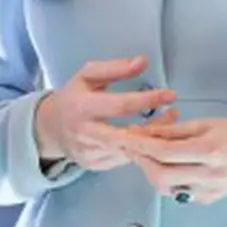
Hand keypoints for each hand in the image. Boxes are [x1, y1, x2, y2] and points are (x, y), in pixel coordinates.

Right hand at [34, 55, 177, 171]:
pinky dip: (144, 149)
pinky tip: (156, 135)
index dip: (147, 100)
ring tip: (172, 121)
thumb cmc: (73, 97)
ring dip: (154, 138)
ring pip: (130, 151)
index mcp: (82, 107)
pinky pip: (125, 160)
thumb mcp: (88, 75)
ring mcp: (91, 153)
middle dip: (156, 128)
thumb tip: (143, 61)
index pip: (120, 106)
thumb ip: (115, 68)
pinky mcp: (96, 166)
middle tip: (176, 115)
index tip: (170, 95)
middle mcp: (86, 134)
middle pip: (127, 137)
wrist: (50, 128)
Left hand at [122, 117, 226, 204]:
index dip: (142, 144)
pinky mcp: (208, 200)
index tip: (128, 136)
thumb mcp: (205, 123)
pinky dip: (166, 181)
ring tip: (146, 156)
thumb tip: (144, 133)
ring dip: (150, 173)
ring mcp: (209, 191)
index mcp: (209, 151)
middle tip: (132, 148)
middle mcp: (209, 175)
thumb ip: (174, 131)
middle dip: (142, 161)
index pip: (165, 151)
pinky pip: (178, 193)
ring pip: (166, 189)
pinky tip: (164, 168)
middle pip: (161, 175)